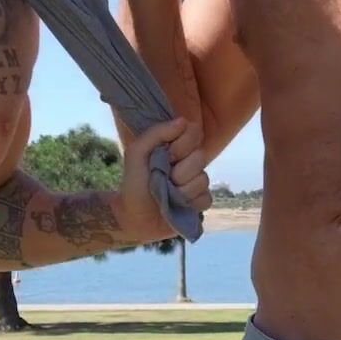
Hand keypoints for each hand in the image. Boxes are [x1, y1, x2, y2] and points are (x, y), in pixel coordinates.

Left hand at [116, 117, 211, 237]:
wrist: (133, 218)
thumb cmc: (134, 184)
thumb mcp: (137, 153)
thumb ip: (157, 133)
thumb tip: (183, 121)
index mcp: (175, 147)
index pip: (195, 132)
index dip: (183, 145)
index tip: (167, 155)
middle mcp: (189, 162)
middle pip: (201, 157)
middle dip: (180, 171)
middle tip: (164, 179)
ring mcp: (196, 183)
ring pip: (203, 180)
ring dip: (182, 190)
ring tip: (168, 196)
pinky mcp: (199, 203)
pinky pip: (206, 199)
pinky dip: (191, 204)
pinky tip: (178, 206)